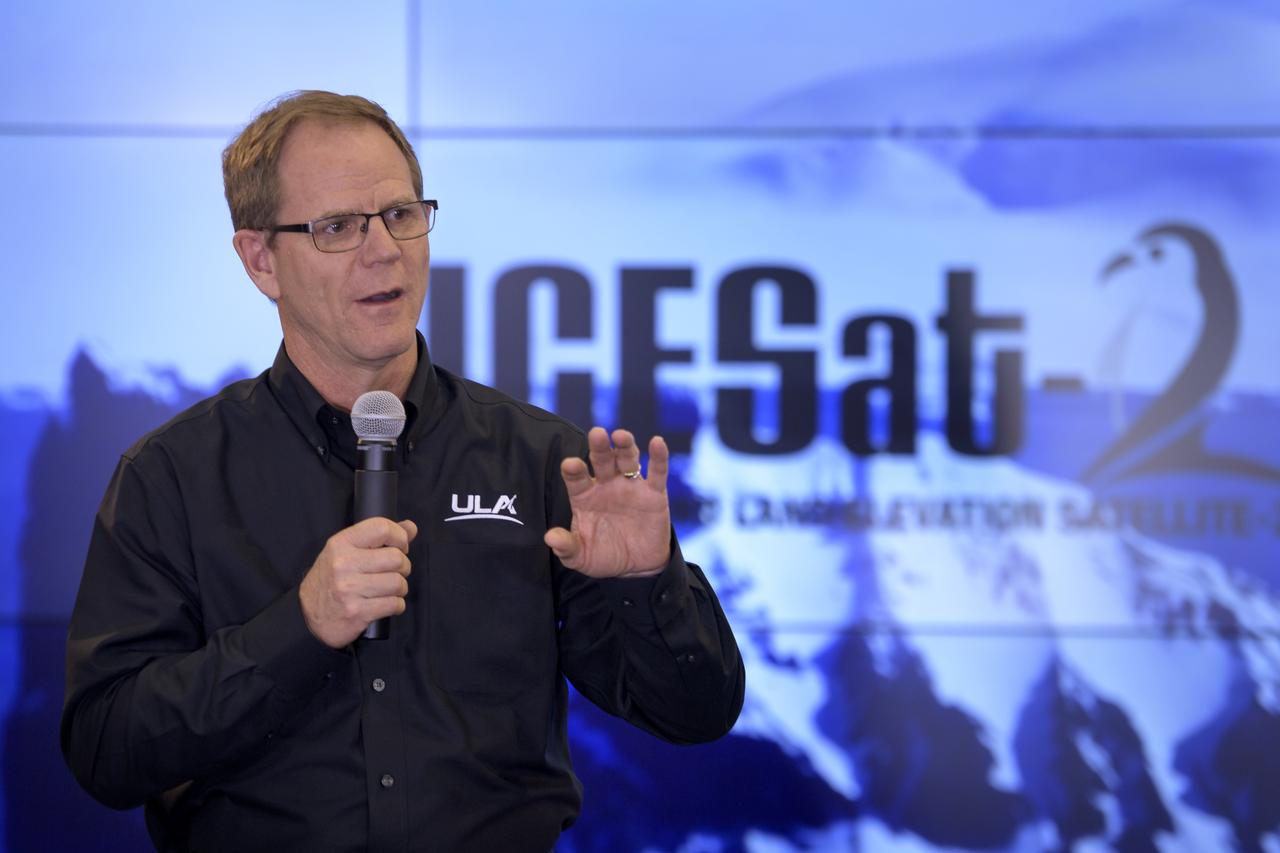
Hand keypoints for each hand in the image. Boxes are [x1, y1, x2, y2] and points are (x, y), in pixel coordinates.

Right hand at [299, 517, 416, 647]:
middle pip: (396, 558)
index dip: (399, 537)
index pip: (382, 528)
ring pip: (398, 583)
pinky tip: (386, 603)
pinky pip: (394, 604)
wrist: (307, 614)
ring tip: (390, 589)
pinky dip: (397, 605)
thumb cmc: (331, 578)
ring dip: (400, 588)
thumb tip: (410, 527)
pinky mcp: (357, 612)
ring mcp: (349, 589)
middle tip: (395, 572)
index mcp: (342, 543)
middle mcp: (343, 563)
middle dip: (403, 567)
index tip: (400, 547)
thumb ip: (378, 537)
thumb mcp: (347, 551)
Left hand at [545, 427, 670, 577]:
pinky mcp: (654, 494)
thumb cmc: (604, 556)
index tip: (570, 464)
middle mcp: (607, 485)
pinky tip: (657, 442)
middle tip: (597, 434)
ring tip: (621, 436)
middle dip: (599, 447)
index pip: (576, 477)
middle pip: (601, 460)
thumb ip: (566, 547)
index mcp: (585, 496)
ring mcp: (631, 487)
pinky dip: (659, 456)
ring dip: (625, 446)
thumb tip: (550, 538)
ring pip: (627, 459)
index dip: (573, 469)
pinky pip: (658, 472)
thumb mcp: (581, 557)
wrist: (637, 567)